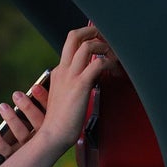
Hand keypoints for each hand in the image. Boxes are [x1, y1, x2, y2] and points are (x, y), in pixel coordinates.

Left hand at [0, 83, 48, 159]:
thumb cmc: (37, 134)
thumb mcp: (45, 120)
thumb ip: (44, 105)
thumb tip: (35, 86)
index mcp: (54, 129)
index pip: (52, 114)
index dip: (43, 99)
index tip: (34, 87)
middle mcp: (44, 142)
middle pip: (38, 124)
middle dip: (27, 107)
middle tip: (16, 94)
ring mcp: (29, 152)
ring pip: (22, 136)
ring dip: (12, 120)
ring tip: (3, 106)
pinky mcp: (15, 159)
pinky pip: (6, 151)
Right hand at [37, 25, 116, 151]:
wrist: (52, 136)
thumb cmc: (60, 123)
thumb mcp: (65, 98)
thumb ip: (74, 86)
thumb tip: (91, 80)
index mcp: (59, 72)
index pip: (72, 45)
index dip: (87, 40)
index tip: (100, 42)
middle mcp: (63, 70)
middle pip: (74, 36)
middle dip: (92, 30)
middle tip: (105, 36)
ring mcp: (71, 76)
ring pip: (86, 46)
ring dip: (103, 46)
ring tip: (113, 54)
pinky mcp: (80, 85)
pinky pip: (98, 64)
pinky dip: (109, 63)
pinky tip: (115, 70)